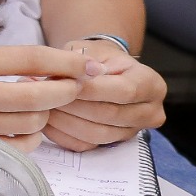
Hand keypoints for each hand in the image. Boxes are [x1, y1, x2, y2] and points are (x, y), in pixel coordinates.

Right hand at [0, 42, 85, 150]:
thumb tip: (58, 70)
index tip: (86, 65)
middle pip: (35, 95)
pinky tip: (26, 128)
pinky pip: (12, 147)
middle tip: (73, 87)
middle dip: (65, 91)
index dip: (65, 63)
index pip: (30, 59)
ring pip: (27, 123)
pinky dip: (29, 138)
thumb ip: (7, 61)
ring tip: (41, 106)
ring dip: (45, 114)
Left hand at [43, 40, 167, 150]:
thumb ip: (84, 62)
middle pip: (109, 115)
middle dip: (74, 105)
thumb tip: (72, 76)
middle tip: (45, 94)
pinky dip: (62, 134)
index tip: (65, 82)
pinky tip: (46, 120)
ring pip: (96, 134)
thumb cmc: (99, 59)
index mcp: (152, 84)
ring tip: (43, 105)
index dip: (92, 89)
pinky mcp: (112, 145)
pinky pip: (84, 145)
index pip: (124, 91)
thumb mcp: (94, 50)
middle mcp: (150, 112)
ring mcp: (132, 132)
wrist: (102, 73)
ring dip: (64, 121)